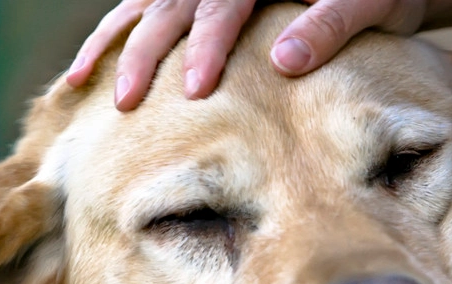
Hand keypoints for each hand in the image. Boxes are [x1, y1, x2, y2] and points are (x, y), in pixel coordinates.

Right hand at [67, 0, 427, 108]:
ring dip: (116, 41)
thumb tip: (282, 62)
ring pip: (149, 3)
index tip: (190, 92)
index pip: (224, 7)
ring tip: (79, 81)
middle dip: (143, 53)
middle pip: (172, 5)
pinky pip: (152, 4)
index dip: (205, 47)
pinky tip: (97, 59)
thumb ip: (328, 23)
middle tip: (123, 104)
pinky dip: (121, 30)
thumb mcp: (371, 1)